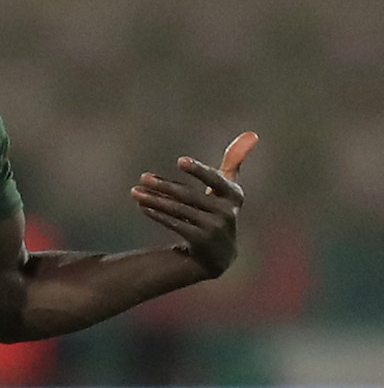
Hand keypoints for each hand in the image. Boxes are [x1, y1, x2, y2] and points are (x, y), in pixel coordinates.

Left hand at [130, 132, 258, 277]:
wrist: (219, 255)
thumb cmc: (219, 212)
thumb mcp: (228, 189)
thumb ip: (234, 162)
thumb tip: (252, 133)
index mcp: (234, 195)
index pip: (216, 179)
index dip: (199, 171)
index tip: (180, 161)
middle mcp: (226, 213)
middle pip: (189, 195)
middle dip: (164, 186)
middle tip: (143, 177)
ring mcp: (214, 229)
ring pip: (179, 210)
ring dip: (155, 200)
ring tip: (135, 192)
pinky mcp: (200, 242)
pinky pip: (175, 224)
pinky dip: (158, 214)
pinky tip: (143, 206)